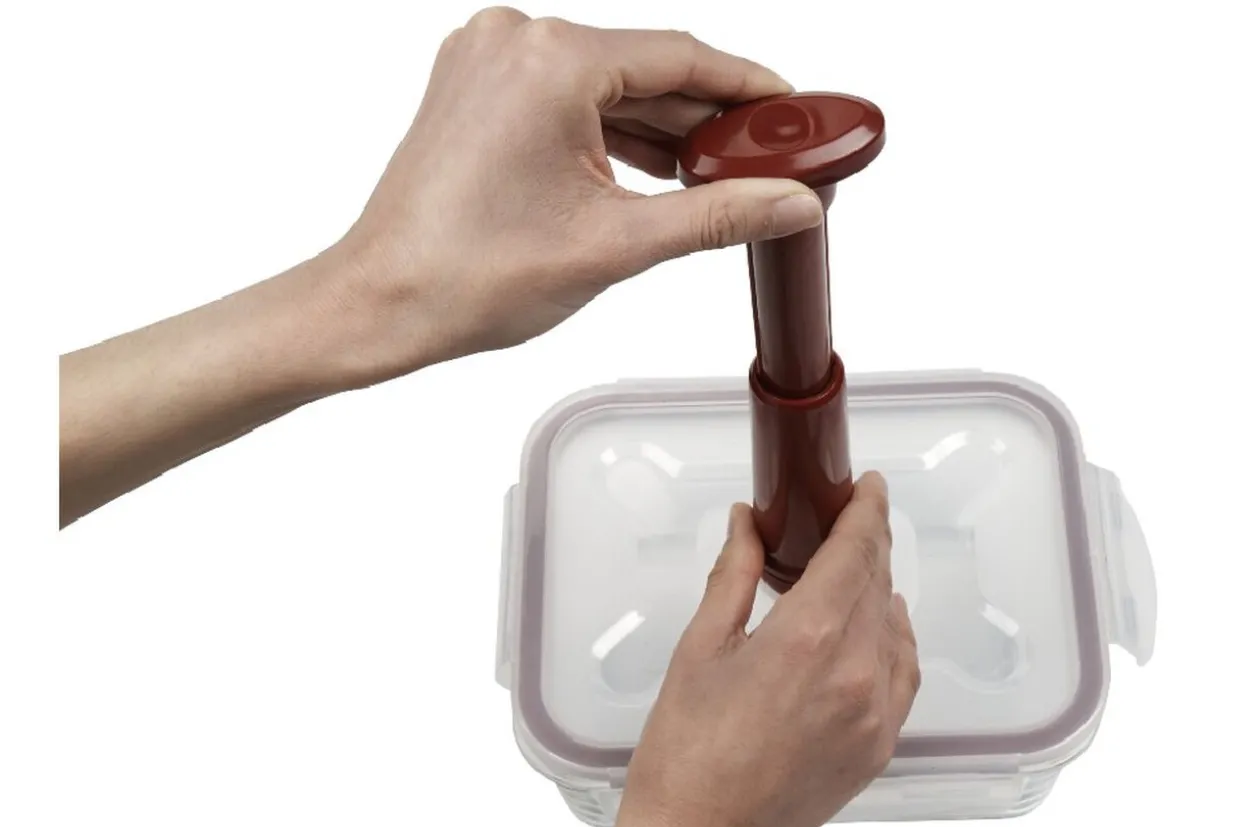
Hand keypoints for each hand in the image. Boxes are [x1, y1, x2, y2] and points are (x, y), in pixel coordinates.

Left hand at [333, 8, 821, 375]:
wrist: (384, 304)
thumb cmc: (468, 276)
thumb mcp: (617, 244)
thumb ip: (716, 216)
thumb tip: (786, 202)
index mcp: (550, 61)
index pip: (681, 57)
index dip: (747, 89)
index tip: (789, 110)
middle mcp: (514, 43)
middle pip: (644, 71)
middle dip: (705, 121)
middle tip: (762, 161)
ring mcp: (488, 64)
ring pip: (606, 88)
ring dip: (659, 132)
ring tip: (713, 178)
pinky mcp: (476, 92)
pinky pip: (566, 101)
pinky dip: (610, 136)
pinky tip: (649, 172)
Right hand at [616, 473, 920, 826]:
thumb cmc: (683, 750)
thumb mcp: (699, 650)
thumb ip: (734, 577)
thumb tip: (747, 522)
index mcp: (805, 639)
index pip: (856, 553)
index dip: (866, 512)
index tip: (866, 487)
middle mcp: (855, 673)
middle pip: (878, 585)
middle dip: (865, 547)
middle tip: (842, 524)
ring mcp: (876, 716)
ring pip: (895, 628)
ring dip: (877, 593)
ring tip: (846, 578)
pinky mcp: (880, 748)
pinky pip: (903, 676)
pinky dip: (891, 641)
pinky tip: (869, 630)